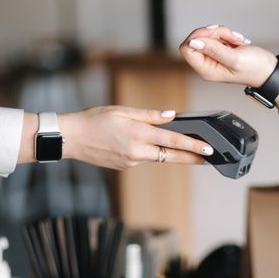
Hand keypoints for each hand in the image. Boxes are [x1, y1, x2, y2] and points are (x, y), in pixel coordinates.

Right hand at [52, 107, 213, 168]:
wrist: (71, 138)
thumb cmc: (94, 120)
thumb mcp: (123, 111)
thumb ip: (149, 115)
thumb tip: (171, 116)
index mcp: (138, 135)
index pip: (173, 142)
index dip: (193, 146)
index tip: (207, 149)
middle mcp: (137, 152)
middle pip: (171, 156)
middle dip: (191, 158)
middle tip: (207, 158)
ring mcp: (131, 162)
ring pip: (157, 157)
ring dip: (168, 152)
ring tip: (180, 146)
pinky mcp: (126, 166)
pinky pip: (143, 158)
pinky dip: (148, 152)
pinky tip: (139, 144)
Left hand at [179, 25, 277, 87]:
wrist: (268, 70)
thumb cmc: (255, 69)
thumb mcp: (234, 58)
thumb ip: (213, 50)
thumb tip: (193, 42)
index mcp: (206, 70)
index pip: (187, 48)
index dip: (198, 37)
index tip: (214, 34)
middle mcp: (206, 64)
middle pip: (196, 39)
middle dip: (214, 33)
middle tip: (230, 37)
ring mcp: (212, 57)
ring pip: (208, 35)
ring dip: (224, 33)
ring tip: (238, 41)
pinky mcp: (219, 50)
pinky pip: (216, 35)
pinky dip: (228, 34)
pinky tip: (238, 42)